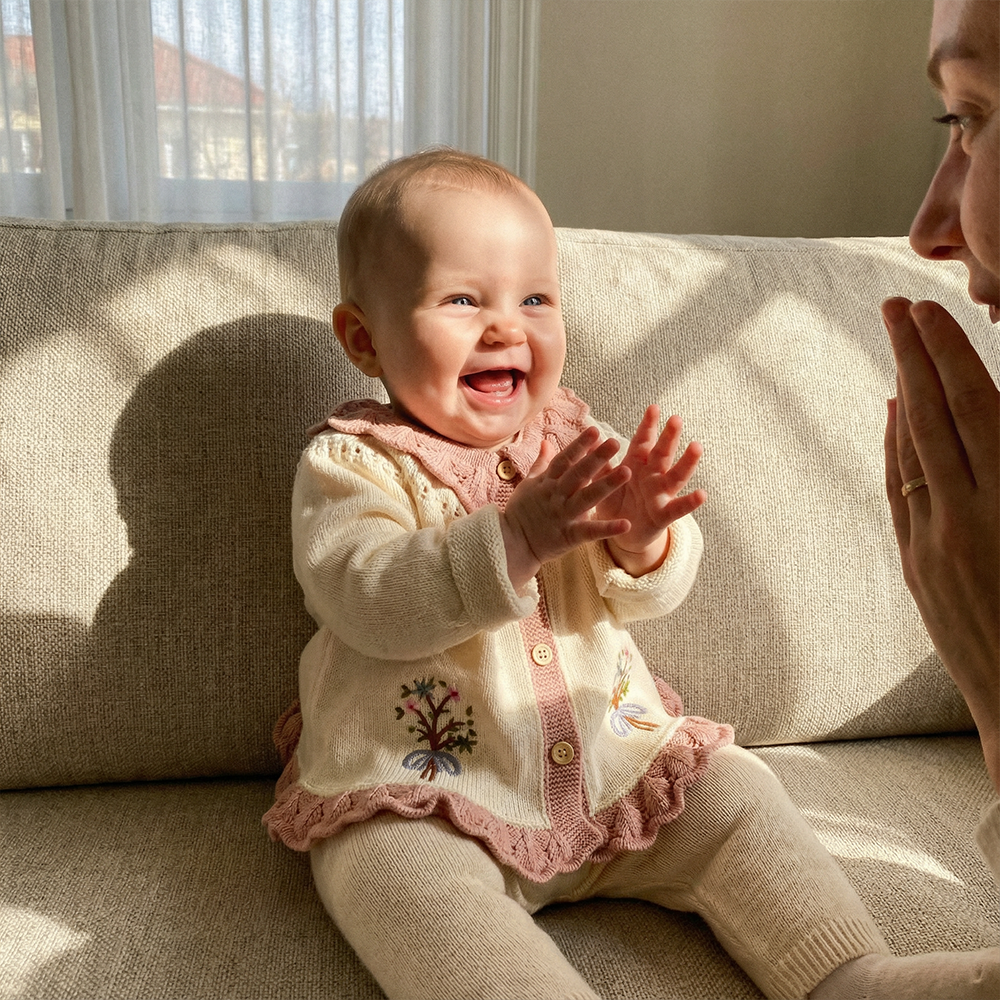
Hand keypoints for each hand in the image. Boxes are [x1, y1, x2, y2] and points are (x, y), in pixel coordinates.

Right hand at [501, 426, 631, 591]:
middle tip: (615, 443)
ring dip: (607, 485)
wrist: (510, 544)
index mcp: (547, 483)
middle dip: (596, 458)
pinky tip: (626, 523)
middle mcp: (556, 496)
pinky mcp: (568, 536)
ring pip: (587, 498)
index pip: (564, 460)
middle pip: (578, 474)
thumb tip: (546, 441)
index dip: (579, 445)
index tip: (595, 430)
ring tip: (627, 472)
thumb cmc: (520, 512)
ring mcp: (563, 515)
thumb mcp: (529, 484)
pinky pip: (589, 532)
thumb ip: (541, 463)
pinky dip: (607, 528)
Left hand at [598, 405, 706, 576]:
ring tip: (696, 447)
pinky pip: (679, 508)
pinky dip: (690, 502)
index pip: (644, 441)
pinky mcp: (664, 515)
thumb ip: (600, 464)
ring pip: (676, 475)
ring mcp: (661, 494)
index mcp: (637, 465)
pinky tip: (702, 494)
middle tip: (675, 419)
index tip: (654, 407)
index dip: (649, 425)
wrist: (622, 534)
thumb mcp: (604, 482)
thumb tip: (589, 440)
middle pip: (662, 453)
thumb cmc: (615, 502)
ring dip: (686, 462)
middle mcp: (653, 476)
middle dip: (669, 436)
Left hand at [883, 296, 999, 791]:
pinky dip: (896, 449)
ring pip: (908, 453)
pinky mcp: (918, 570)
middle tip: (895, 308)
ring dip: (900, 396)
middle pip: (928, 420)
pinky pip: (900, 493)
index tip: (925, 311)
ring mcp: (932, 546)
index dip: (946, 355)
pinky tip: (895, 419)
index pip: (970, 409)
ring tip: (898, 352)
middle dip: (912, 358)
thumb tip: (994, 417)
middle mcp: (962, 519)